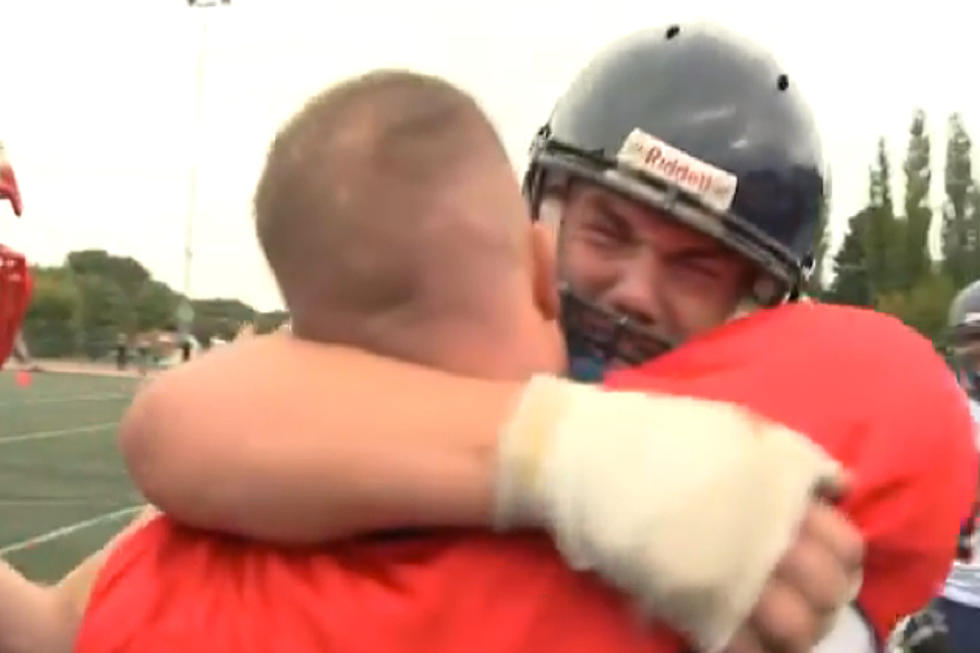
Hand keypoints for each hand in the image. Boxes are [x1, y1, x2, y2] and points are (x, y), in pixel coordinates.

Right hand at [494, 376, 847, 652]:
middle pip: (828, 594)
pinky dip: (750, 649)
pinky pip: (743, 648)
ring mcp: (732, 577)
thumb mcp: (734, 427)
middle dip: (823, 602)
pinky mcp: (693, 605)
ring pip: (795, 630)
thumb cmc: (659, 436)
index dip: (843, 562)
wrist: (586, 457)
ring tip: (775, 626)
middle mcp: (768, 539)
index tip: (827, 565)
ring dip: (793, 633)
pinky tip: (738, 637)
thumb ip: (790, 457)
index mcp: (781, 495)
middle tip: (803, 601)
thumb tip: (838, 486)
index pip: (846, 546)